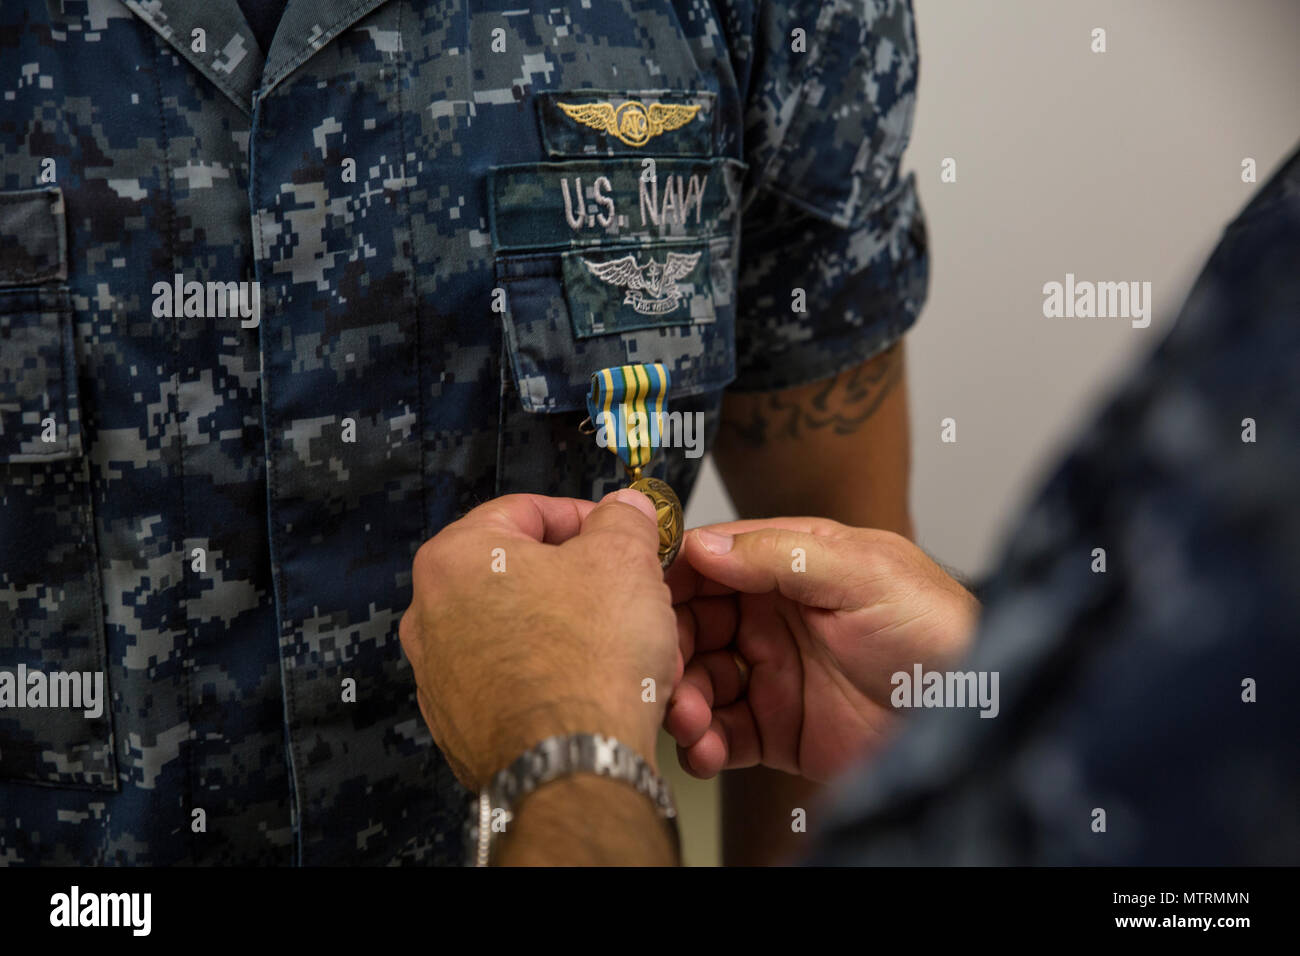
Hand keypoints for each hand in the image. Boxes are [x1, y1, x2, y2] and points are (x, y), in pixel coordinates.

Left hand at [398, 491, 678, 790]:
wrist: (574, 766)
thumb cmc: (587, 665)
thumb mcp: (625, 558)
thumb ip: (623, 520)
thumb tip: (624, 510)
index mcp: (456, 558)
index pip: (527, 512)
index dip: (586, 518)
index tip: (618, 533)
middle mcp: (431, 615)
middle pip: (521, 575)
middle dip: (581, 581)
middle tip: (625, 591)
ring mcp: (441, 677)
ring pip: (521, 631)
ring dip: (571, 631)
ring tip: (619, 646)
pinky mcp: (461, 727)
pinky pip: (516, 684)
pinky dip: (554, 679)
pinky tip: (595, 688)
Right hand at [665, 519, 980, 781]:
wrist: (974, 718)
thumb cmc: (936, 629)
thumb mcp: (862, 572)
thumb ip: (780, 554)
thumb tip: (703, 544)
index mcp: (791, 565)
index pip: (710, 560)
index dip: (670, 576)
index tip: (638, 597)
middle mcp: (774, 616)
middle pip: (692, 623)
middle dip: (669, 646)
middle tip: (661, 670)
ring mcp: (774, 673)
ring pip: (699, 681)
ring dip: (683, 699)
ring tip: (689, 719)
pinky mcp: (779, 730)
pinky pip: (723, 735)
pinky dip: (704, 744)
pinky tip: (707, 749)